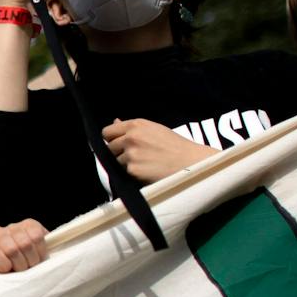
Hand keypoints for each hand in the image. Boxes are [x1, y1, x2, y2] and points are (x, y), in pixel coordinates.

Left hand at [0, 218, 48, 271]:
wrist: (27, 259)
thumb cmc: (13, 270)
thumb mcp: (3, 275)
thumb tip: (4, 277)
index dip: (3, 264)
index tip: (9, 270)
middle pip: (11, 250)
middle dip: (21, 265)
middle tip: (25, 269)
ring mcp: (14, 227)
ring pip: (25, 244)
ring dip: (32, 259)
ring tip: (33, 263)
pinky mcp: (30, 224)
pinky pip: (36, 236)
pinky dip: (40, 250)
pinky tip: (39, 254)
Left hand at [102, 118, 217, 182]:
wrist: (190, 162)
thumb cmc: (174, 145)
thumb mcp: (154, 129)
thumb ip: (132, 127)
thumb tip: (115, 122)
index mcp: (135, 125)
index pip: (107, 132)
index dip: (111, 139)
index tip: (117, 144)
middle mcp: (130, 138)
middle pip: (109, 148)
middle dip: (118, 152)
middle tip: (135, 155)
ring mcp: (130, 154)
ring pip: (116, 161)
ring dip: (126, 164)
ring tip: (144, 163)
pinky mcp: (133, 170)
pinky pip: (125, 173)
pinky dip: (133, 174)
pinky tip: (147, 170)